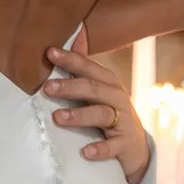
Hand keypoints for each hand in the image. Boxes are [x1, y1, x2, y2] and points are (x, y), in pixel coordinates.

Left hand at [42, 28, 152, 183]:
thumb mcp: (101, 88)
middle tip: (47, 88)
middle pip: (94, 89)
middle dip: (70, 87)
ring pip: (101, 114)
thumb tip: (77, 31)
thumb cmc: (111, 113)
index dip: (71, 60)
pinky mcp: (125, 145)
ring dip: (80, 115)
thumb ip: (86, 65)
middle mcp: (117, 98)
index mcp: (109, 83)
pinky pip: (113, 146)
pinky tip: (86, 152)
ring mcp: (123, 121)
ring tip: (58, 117)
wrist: (136, 149)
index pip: (89, 68)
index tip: (50, 53)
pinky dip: (100, 148)